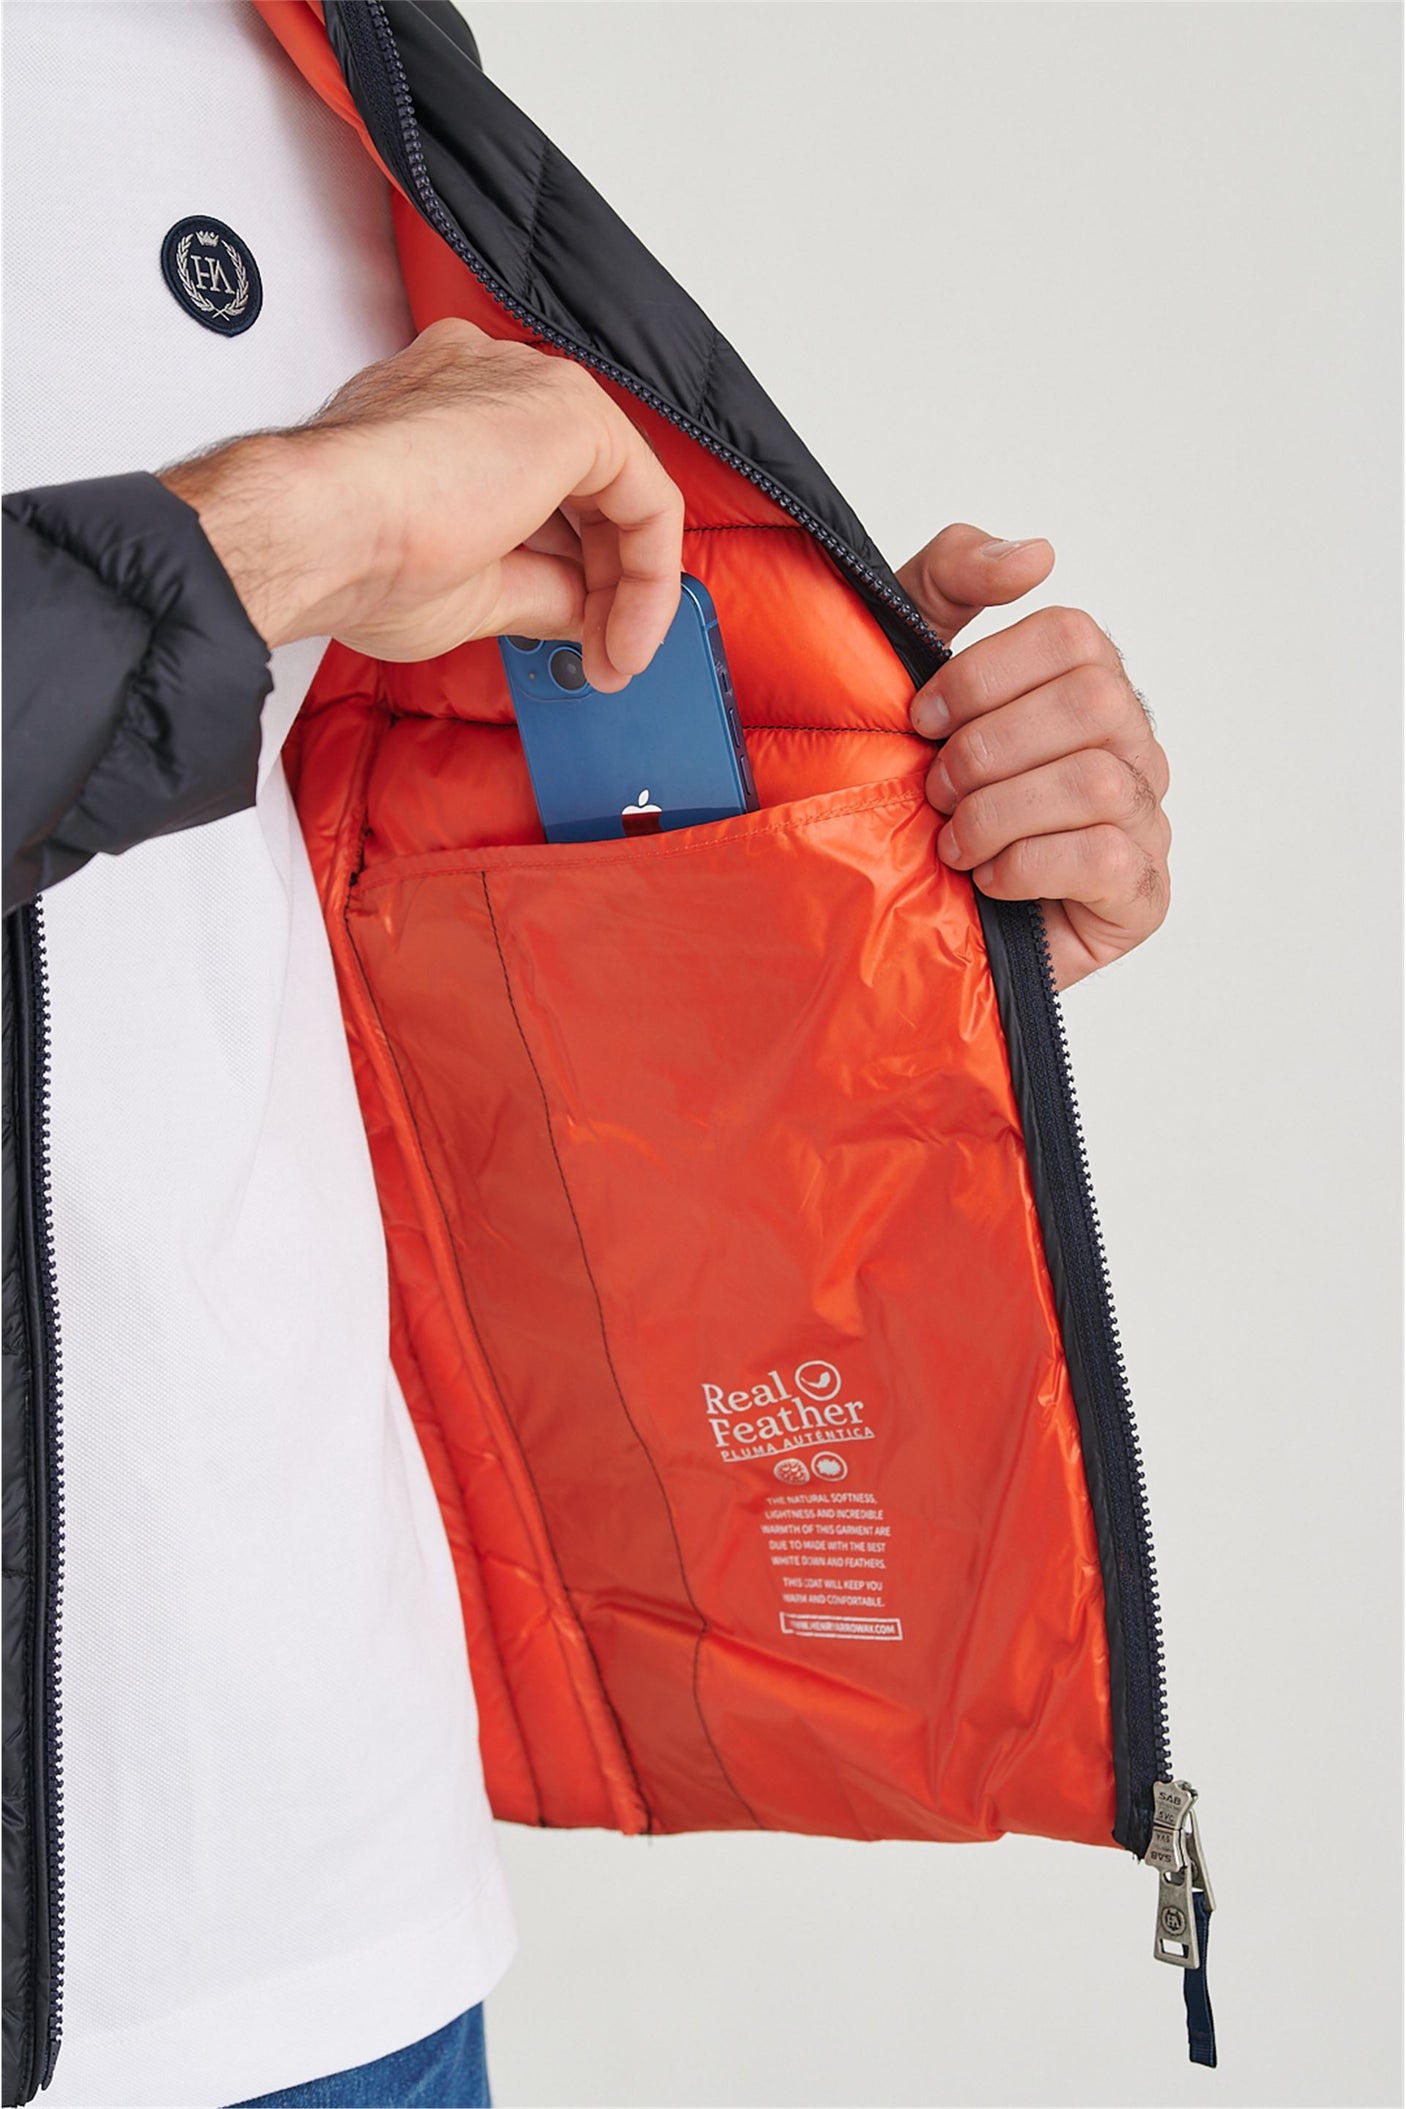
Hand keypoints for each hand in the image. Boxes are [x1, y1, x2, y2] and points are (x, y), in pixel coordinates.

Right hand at [159, 318, 683, 689]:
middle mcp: (493, 386)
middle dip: (611, 585)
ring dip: (632, 588)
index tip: (584, 640)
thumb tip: (584, 613)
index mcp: (452, 413)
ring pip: (621, 491)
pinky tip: (629, 628)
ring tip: (613, 654)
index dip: (579, 574)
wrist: (312, 533)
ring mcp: (528, 389)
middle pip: (590, 491)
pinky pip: (646, 496)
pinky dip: (650, 574)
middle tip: (607, 656)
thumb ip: (539, 589)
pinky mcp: (570, 412)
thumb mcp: (471, 589)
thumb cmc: (352, 555)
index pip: (546, 492)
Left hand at [900, 526, 1170, 991]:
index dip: (985, 673)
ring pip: (1099, 782)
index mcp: (1087, 684)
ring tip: (952, 843)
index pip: (1074, 636)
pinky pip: (1109, 859)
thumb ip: (953, 576)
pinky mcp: (1141, 896)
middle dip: (988, 748)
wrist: (901, 909)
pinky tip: (988, 881)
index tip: (921, 718)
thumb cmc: (914, 781)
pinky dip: (1029, 866)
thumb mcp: (907, 658)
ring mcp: (1146, 821)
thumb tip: (1037, 554)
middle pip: (1094, 702)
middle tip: (934, 789)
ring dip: (1000, 813)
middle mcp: (1131, 745)